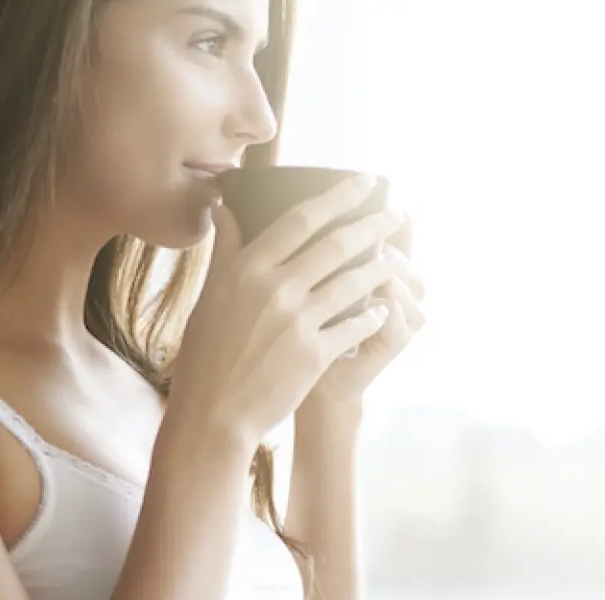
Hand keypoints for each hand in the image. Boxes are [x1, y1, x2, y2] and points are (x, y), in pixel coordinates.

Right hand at [166, 174, 410, 445]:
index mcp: (247, 268)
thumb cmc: (207, 353)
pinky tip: (383, 309)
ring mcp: (296, 322)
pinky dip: (373, 316)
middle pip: (336, 245)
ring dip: (381, 268)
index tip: (365, 182)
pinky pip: (355, 326)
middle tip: (397, 215)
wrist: (214, 412)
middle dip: (373, 225)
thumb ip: (226, 249)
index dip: (338, 196)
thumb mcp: (210, 294)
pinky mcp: (313, 354)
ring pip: (353, 284)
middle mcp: (274, 288)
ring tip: (398, 260)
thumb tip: (225, 206)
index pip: (301, 219)